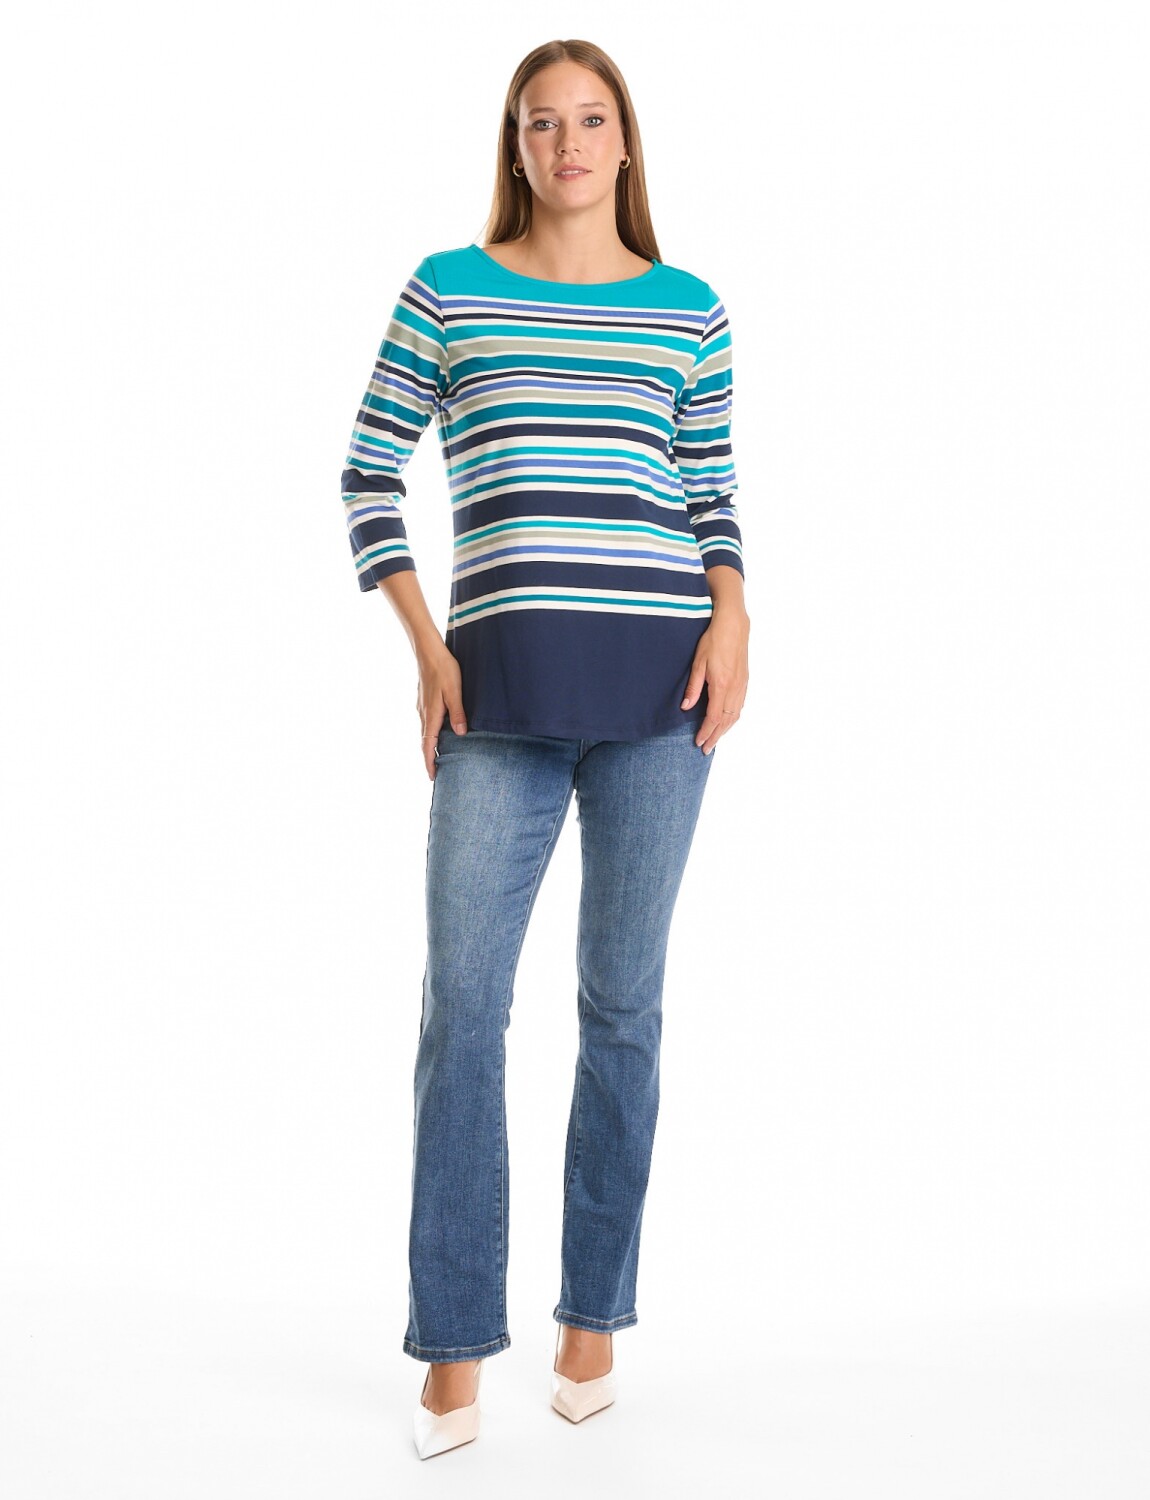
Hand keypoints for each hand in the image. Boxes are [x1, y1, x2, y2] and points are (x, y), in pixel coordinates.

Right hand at [415, 644, 467, 780]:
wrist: (429, 651)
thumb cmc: (444, 669)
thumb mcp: (455, 691)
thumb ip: (458, 713)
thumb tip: (460, 734)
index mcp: (431, 715)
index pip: (428, 745)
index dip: (430, 762)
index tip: (432, 777)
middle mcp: (424, 714)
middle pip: (425, 742)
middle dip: (429, 758)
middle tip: (436, 773)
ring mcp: (423, 707)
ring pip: (426, 732)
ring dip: (431, 746)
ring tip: (439, 757)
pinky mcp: (425, 701)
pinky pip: (427, 723)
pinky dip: (432, 734)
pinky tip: (440, 733)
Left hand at [681, 605, 749, 754]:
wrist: (734, 626)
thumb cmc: (713, 641)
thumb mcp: (698, 663)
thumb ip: (693, 687)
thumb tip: (686, 707)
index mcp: (721, 685)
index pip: (713, 717)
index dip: (706, 732)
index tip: (699, 743)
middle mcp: (734, 688)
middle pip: (726, 721)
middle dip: (716, 736)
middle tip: (706, 749)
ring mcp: (742, 685)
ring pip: (735, 715)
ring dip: (725, 730)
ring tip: (715, 739)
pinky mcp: (745, 681)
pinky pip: (740, 706)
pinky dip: (733, 718)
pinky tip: (728, 721)